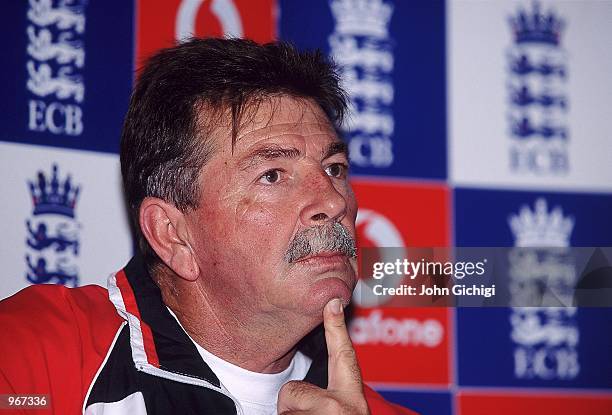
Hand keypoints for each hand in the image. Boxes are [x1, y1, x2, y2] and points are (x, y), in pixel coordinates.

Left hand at [277, 299, 369, 413]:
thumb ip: (334, 401)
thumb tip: (313, 399)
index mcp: (352, 401)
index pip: (344, 357)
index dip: (337, 326)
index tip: (333, 301)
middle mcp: (338, 406)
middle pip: (293, 390)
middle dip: (293, 407)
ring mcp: (320, 414)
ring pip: (282, 408)